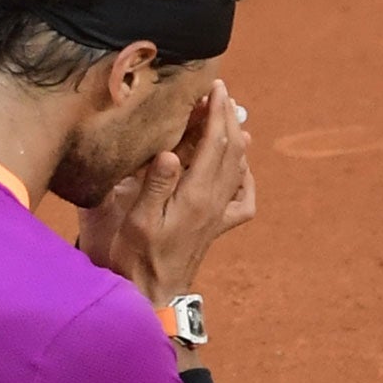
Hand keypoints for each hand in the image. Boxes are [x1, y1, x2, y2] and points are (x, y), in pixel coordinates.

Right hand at [82, 81, 256, 306]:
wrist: (154, 295)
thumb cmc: (138, 257)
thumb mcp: (138, 220)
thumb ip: (155, 185)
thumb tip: (171, 153)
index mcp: (196, 196)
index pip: (214, 144)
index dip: (216, 112)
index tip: (214, 87)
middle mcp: (214, 202)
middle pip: (232, 150)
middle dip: (228, 117)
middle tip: (221, 91)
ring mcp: (219, 214)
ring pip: (239, 169)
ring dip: (236, 139)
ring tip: (229, 117)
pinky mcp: (217, 226)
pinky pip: (243, 199)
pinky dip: (245, 177)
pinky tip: (239, 168)